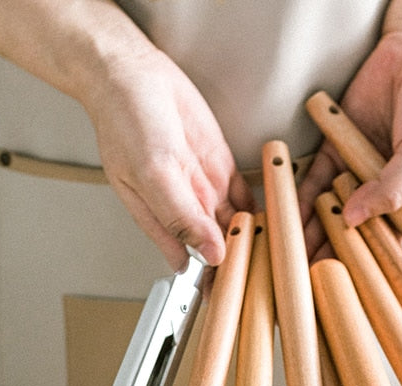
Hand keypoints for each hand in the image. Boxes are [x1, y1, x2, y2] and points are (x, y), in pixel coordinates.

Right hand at [84, 48, 255, 268]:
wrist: (134, 74)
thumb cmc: (126, 121)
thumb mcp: (152, 174)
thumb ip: (181, 216)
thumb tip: (209, 254)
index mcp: (160, 219)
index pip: (192, 262)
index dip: (214, 282)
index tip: (236, 296)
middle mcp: (185, 208)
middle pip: (218, 248)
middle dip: (240, 265)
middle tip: (265, 282)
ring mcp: (206, 189)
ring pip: (235, 226)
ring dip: (254, 240)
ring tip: (276, 259)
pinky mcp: (223, 169)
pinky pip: (246, 198)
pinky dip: (261, 211)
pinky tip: (276, 226)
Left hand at [299, 0, 401, 258]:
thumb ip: (394, 186)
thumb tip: (358, 217)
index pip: (388, 240)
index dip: (366, 262)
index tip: (343, 282)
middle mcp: (386, 190)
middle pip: (354, 230)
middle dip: (330, 251)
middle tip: (306, 276)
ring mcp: (359, 170)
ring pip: (329, 208)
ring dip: (309, 229)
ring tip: (289, 253)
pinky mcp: (338, 147)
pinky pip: (314, 178)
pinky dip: (299, 195)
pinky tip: (285, 216)